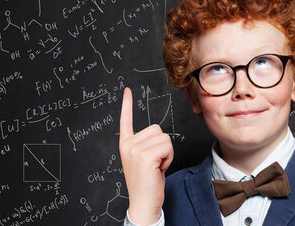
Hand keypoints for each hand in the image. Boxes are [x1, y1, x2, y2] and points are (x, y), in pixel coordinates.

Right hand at [119, 87, 173, 224]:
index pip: (126, 120)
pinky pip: (167, 145)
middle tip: (154, 163)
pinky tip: (159, 169)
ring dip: (166, 152)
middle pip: (157, 129)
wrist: (143, 204)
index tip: (127, 90)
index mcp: (125, 144)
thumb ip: (145, 145)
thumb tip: (155, 134)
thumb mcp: (142, 160)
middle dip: (162, 146)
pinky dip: (168, 157)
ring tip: (156, 167)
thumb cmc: (147, 182)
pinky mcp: (145, 156)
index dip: (127, 104)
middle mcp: (128, 144)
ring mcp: (135, 149)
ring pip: (164, 137)